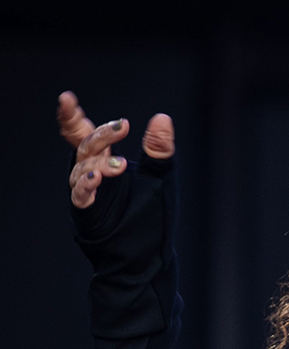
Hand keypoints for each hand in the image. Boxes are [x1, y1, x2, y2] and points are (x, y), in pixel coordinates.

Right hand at [57, 91, 174, 208]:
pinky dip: (86, 186)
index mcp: (106, 158)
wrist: (150, 249)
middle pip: (86, 146)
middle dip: (102, 135)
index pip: (83, 133)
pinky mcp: (88, 212)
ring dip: (100, 164)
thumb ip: (158, 148)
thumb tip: (162, 118)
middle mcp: (92, 171)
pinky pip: (80, 196)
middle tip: (123, 126)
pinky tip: (96, 178)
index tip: (67, 98)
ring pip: (82, 169)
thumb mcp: (160, 175)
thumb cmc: (151, 211)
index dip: (72, 117)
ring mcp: (88, 191)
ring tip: (120, 165)